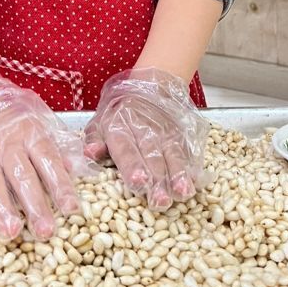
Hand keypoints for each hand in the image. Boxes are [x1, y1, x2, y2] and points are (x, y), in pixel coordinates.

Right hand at [0, 59, 89, 240]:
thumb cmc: (9, 111)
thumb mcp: (39, 119)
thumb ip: (57, 144)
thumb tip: (75, 168)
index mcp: (30, 134)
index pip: (49, 161)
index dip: (61, 186)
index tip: (72, 209)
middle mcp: (7, 146)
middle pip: (22, 177)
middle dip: (34, 205)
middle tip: (45, 231)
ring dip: (2, 209)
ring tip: (11, 232)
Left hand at [84, 67, 209, 210]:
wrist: (151, 85)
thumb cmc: (120, 112)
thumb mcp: (99, 121)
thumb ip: (93, 139)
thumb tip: (91, 153)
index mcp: (120, 128)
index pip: (126, 149)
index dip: (133, 166)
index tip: (138, 182)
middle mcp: (144, 130)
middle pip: (152, 156)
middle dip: (157, 180)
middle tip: (161, 201)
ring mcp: (166, 132)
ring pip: (173, 154)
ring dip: (178, 175)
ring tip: (184, 192)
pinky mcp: (182, 133)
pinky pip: (188, 150)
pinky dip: (192, 166)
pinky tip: (196, 181)